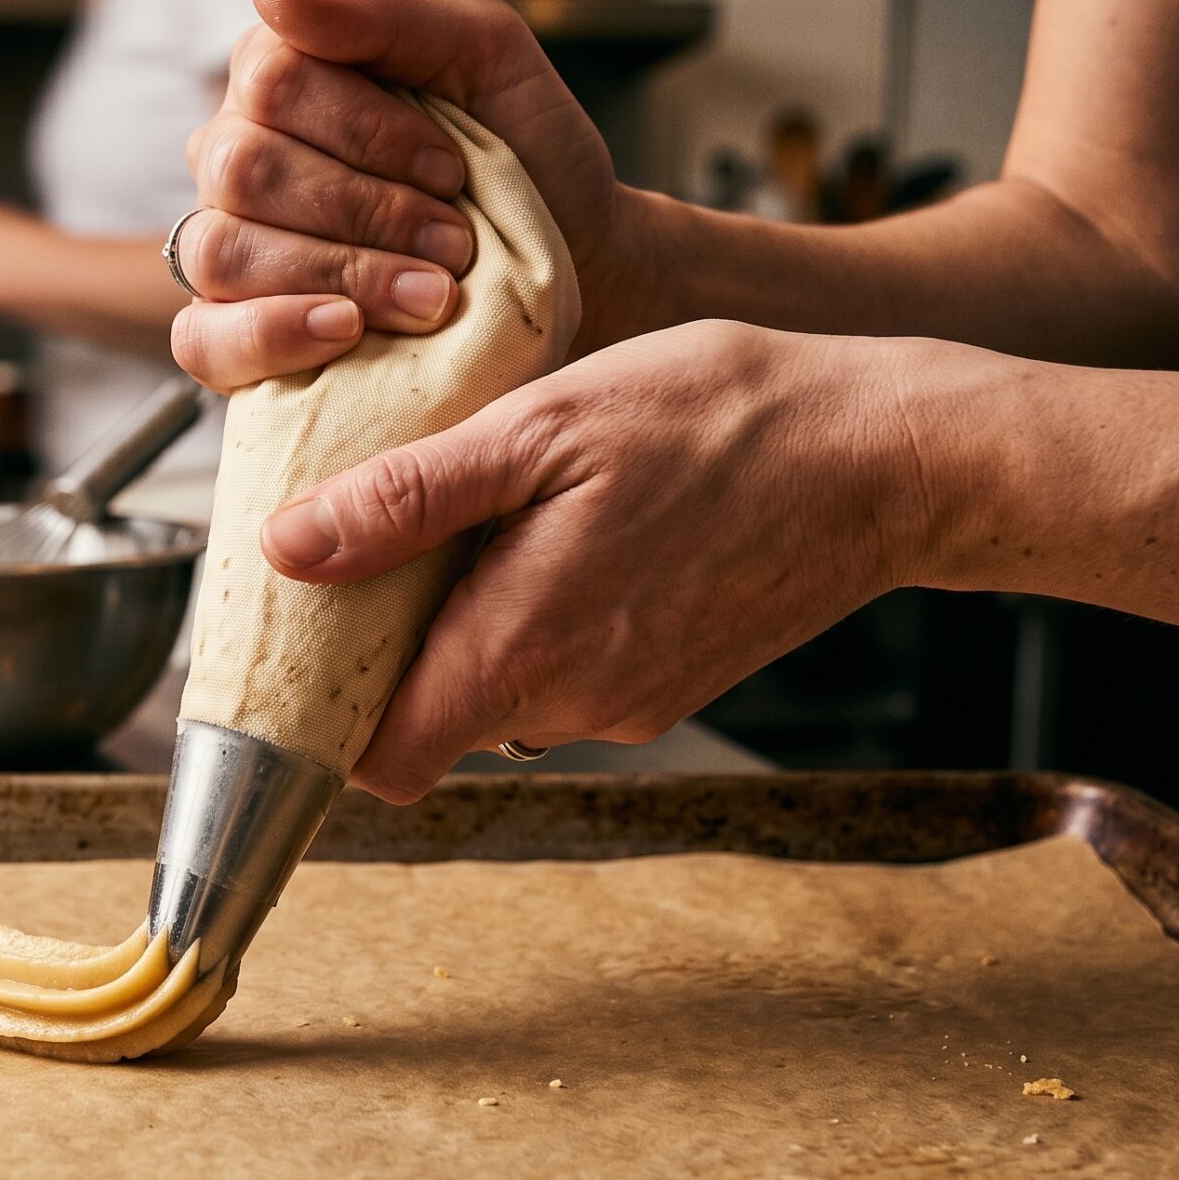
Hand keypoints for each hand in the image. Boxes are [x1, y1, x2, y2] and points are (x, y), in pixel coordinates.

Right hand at [171, 0, 658, 389]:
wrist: (575, 264)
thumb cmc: (525, 155)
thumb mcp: (484, 55)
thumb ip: (383, 12)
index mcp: (280, 79)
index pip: (272, 82)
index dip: (366, 131)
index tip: (451, 169)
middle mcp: (235, 158)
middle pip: (244, 170)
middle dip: (367, 212)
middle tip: (453, 243)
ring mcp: (227, 248)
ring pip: (224, 251)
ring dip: (342, 274)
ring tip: (432, 297)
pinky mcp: (234, 337)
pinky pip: (203, 341)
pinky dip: (272, 335)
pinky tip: (344, 330)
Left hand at [259, 320, 959, 802]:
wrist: (890, 456)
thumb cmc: (725, 419)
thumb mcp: (544, 426)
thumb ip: (411, 500)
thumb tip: (288, 552)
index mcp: (524, 648)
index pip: (378, 760)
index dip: (323, 717)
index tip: (301, 641)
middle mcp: (572, 704)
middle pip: (427, 722)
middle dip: (388, 648)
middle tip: (381, 537)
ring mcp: (626, 703)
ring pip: (494, 693)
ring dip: (465, 624)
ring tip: (479, 516)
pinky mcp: (666, 683)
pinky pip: (562, 672)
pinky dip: (534, 617)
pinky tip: (559, 530)